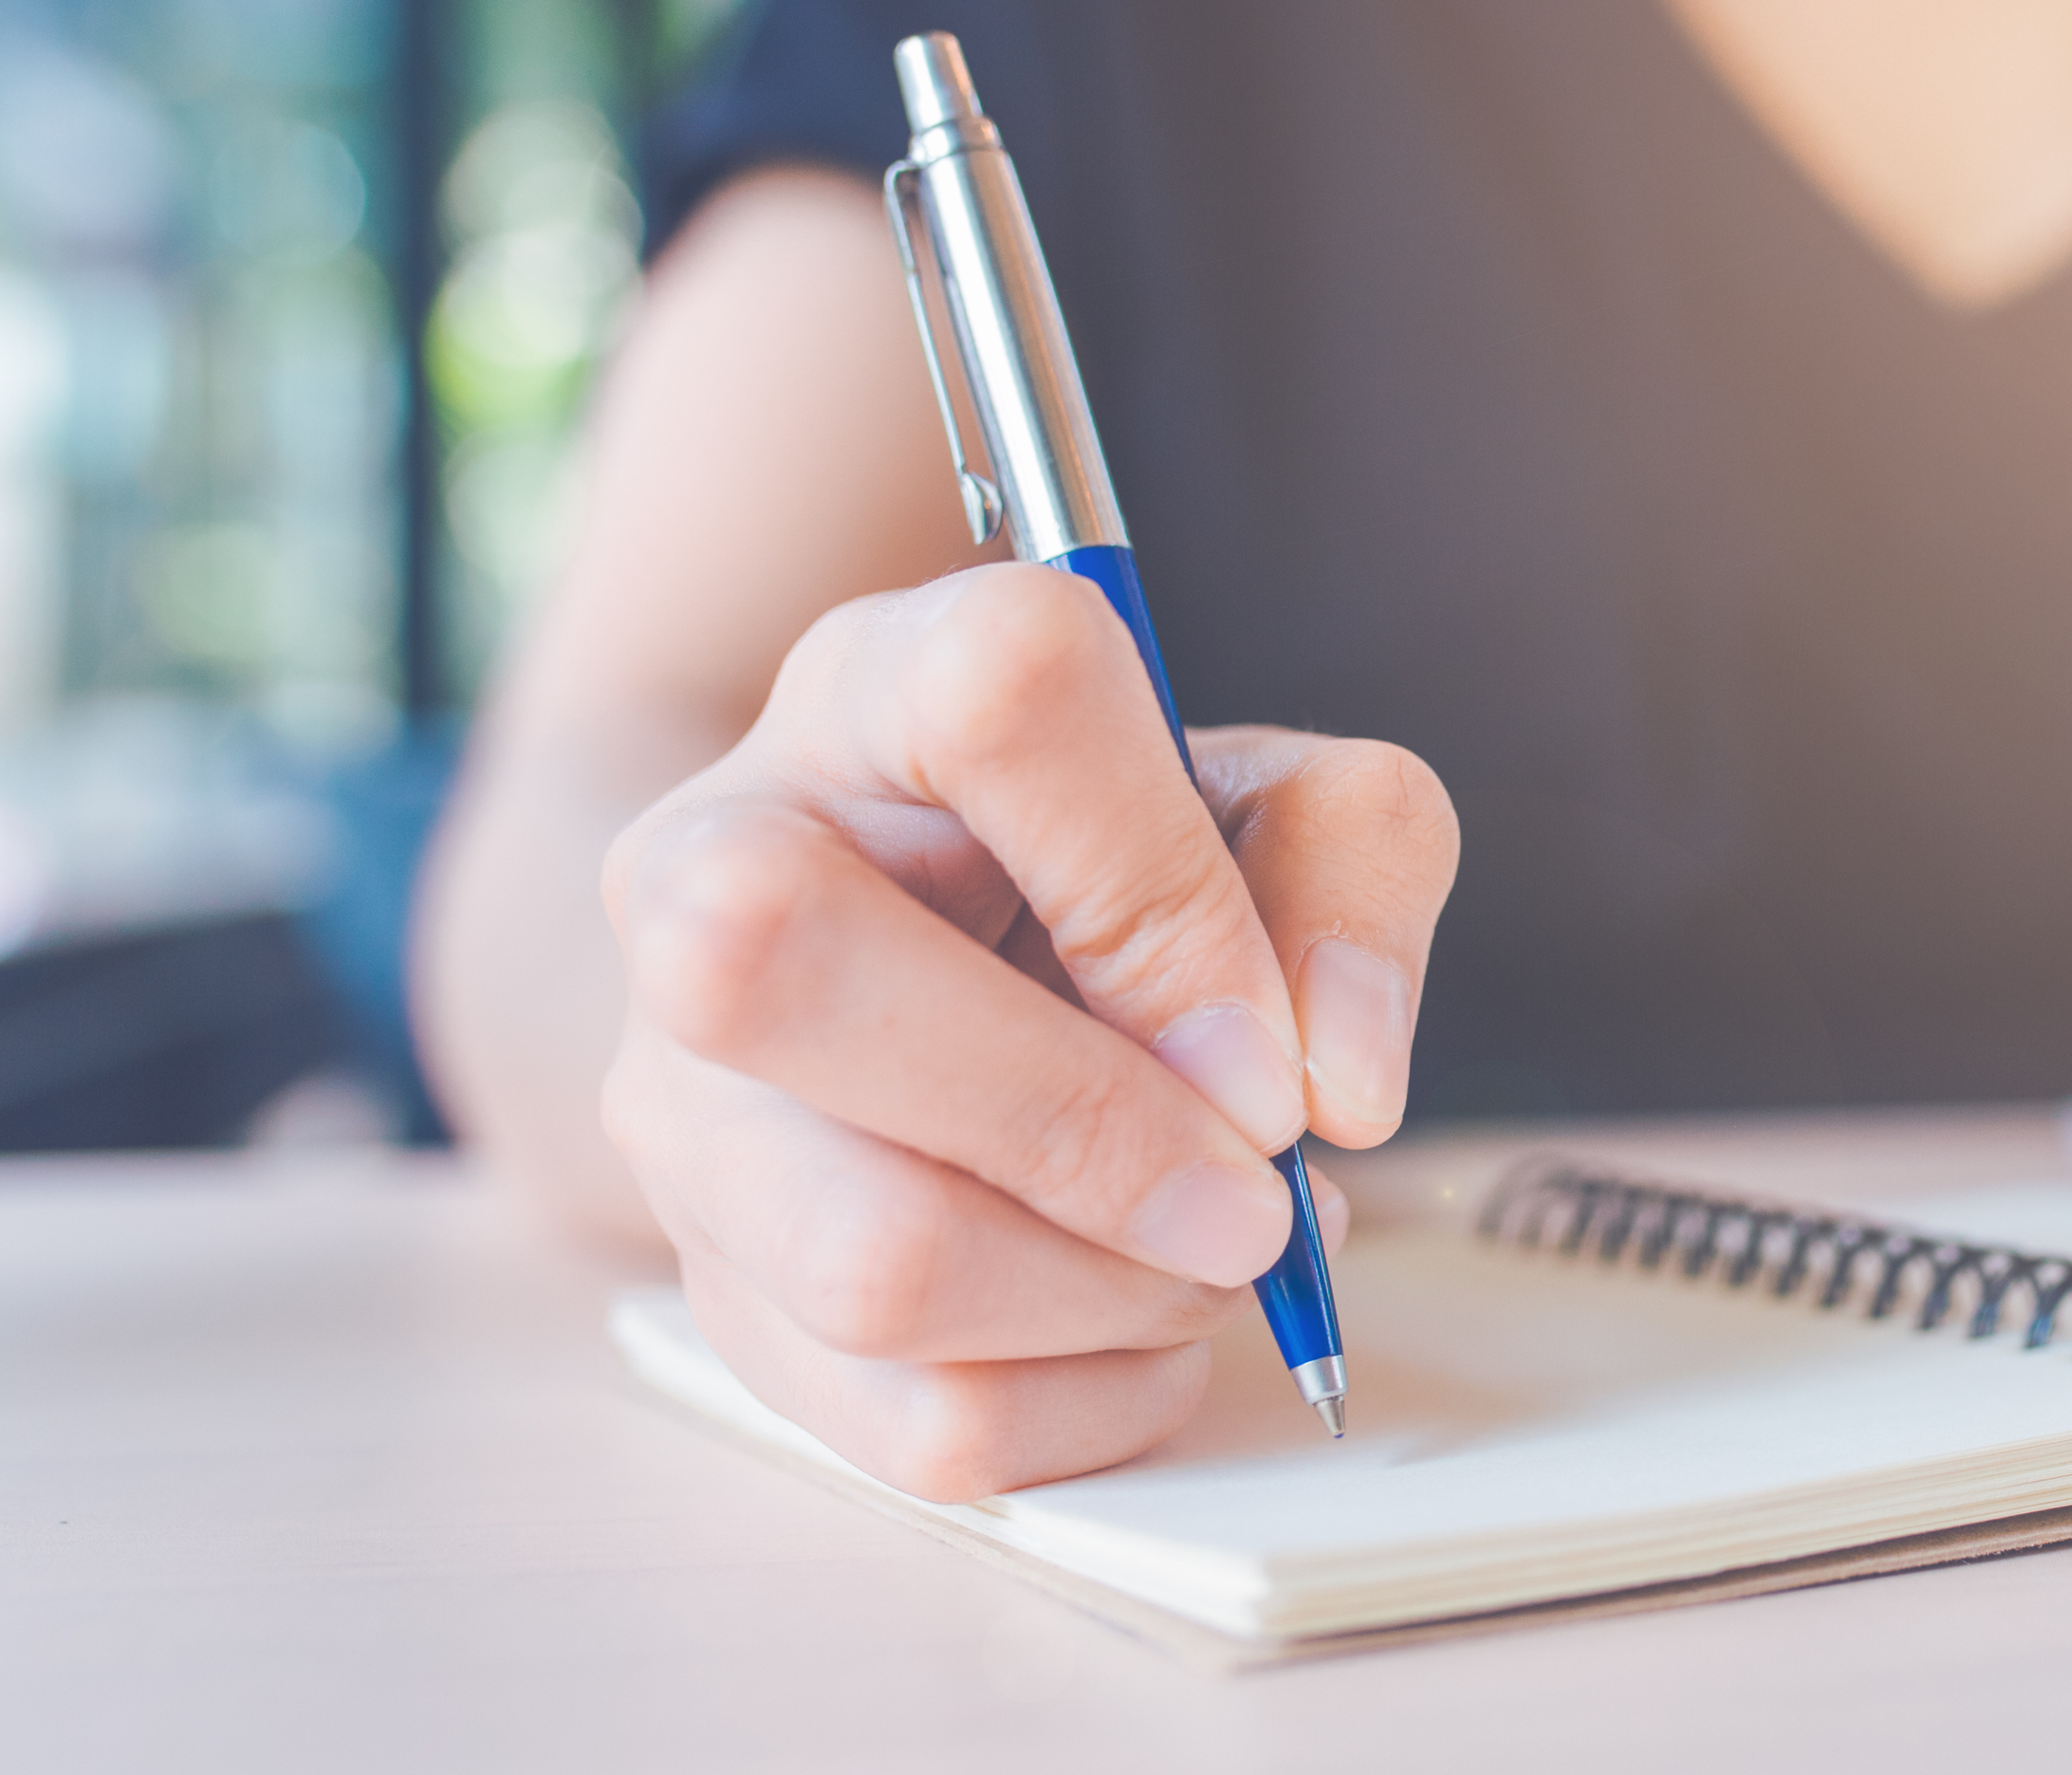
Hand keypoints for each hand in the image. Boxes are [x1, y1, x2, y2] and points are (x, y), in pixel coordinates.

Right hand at [600, 563, 1457, 1499]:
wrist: (932, 975)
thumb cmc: (1117, 868)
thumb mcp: (1278, 804)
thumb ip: (1354, 867)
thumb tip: (1334, 1079)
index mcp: (874, 687)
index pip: (996, 694)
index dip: (1157, 884)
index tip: (1261, 1029)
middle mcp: (711, 868)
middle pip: (776, 963)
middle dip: (1090, 1126)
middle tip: (1255, 1184)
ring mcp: (682, 1100)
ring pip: (873, 1256)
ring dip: (1122, 1289)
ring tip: (1220, 1246)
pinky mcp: (719, 1294)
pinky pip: (918, 1419)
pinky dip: (1093, 1399)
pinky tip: (1141, 1318)